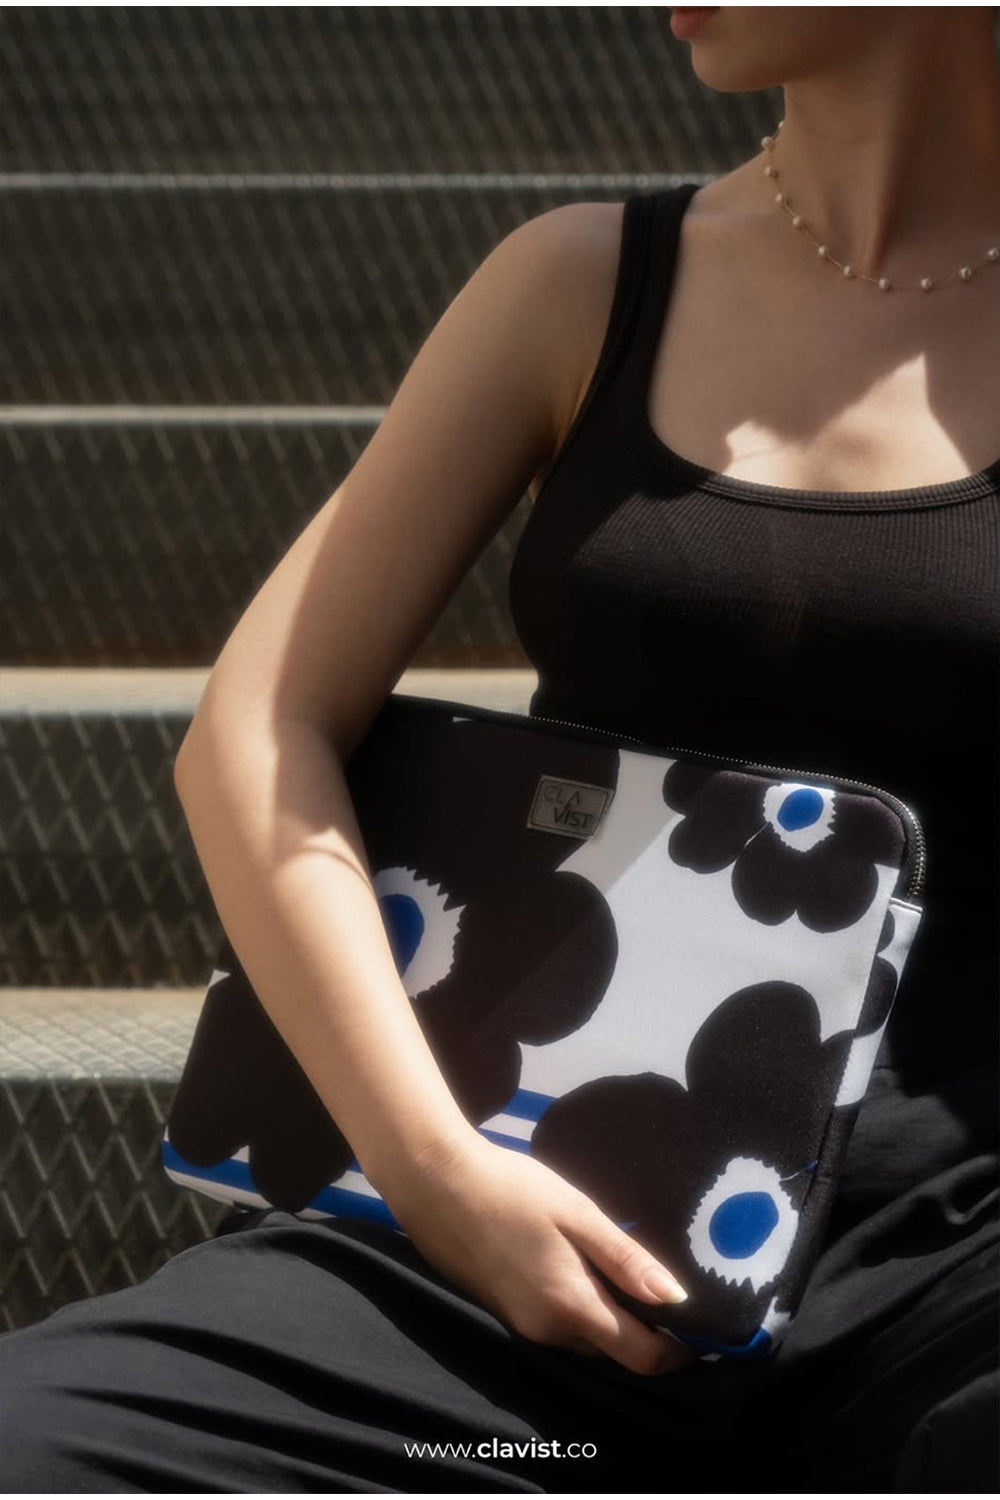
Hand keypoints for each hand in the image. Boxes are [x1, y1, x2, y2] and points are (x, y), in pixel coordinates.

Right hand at [371, 1130, 695, 1376]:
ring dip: (610, 1323)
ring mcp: (521, 1326)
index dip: (677, 1351)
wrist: (437, 1183)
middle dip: (644, 1334)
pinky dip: (579, 1312)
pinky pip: (556, 1328)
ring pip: (583, 1341)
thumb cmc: (513, 1191)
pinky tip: (578, 1273)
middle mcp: (548, 1331)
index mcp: (572, 1307)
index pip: (641, 1357)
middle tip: (663, 1292)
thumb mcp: (577, 1214)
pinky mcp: (504, 1313)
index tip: (701, 1330)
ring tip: (624, 1280)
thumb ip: (626, 1259)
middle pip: (612, 1352)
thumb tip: (676, 1299)